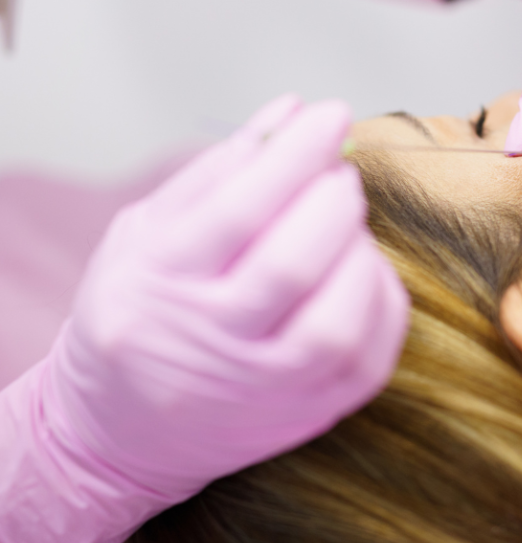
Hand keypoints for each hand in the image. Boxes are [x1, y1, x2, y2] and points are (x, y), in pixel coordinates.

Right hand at [0, 95, 407, 542]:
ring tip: (348, 226)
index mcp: (159, 282)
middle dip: (334, 201)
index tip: (331, 115)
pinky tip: (364, 270)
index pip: (239, 211)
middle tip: (339, 175)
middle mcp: (208, 343)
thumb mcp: (147, 230)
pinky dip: (382, 301)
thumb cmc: (137, 310)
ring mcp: (260, 390)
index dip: (295, 155)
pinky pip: (368, 359)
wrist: (118, 430)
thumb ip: (219, 169)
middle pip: (291, 266)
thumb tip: (290, 112)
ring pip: (335, 324)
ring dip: (361, 254)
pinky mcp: (305, 416)